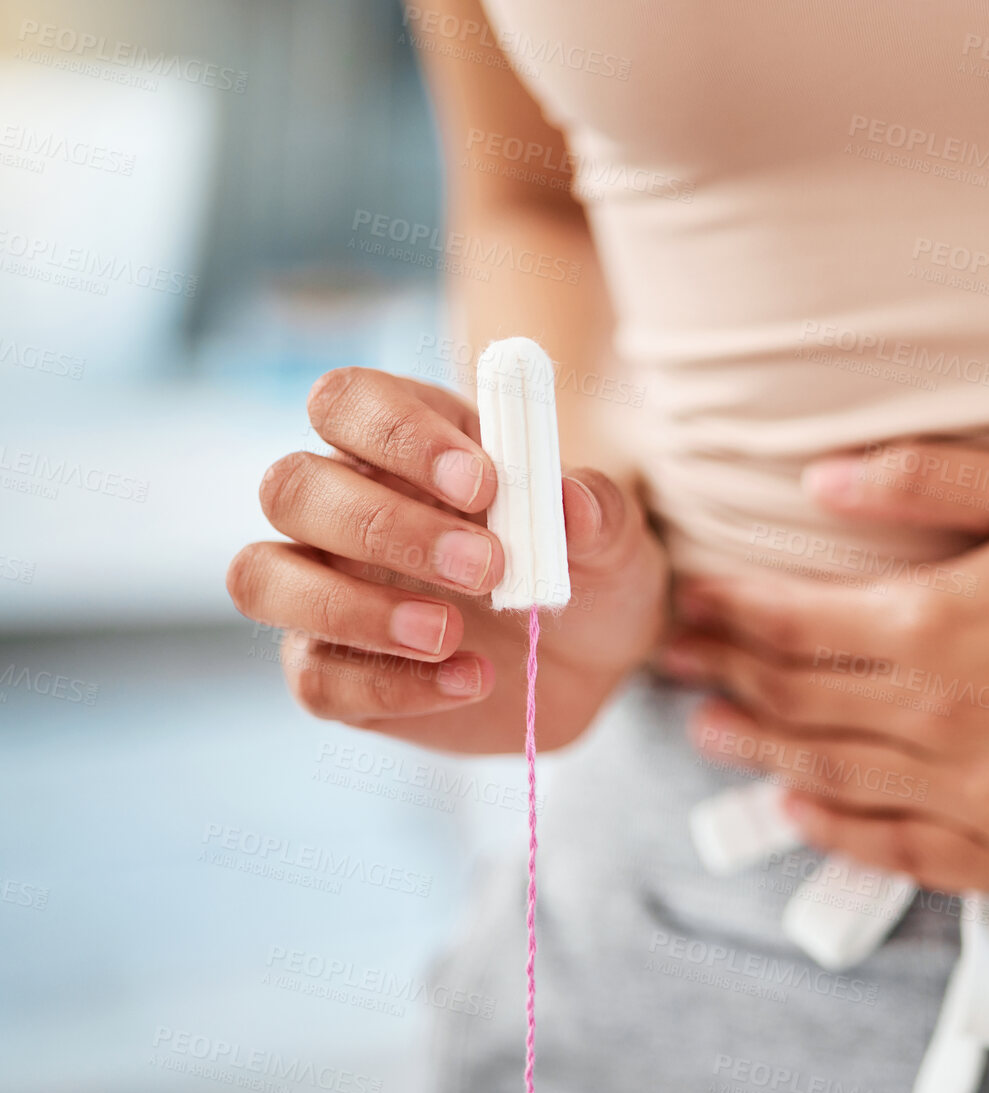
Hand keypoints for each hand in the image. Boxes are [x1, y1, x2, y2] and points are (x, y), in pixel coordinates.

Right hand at [228, 367, 665, 753]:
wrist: (594, 661)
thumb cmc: (587, 568)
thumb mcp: (614, 536)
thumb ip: (596, 509)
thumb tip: (569, 500)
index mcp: (404, 442)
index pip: (348, 401)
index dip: (400, 435)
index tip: (484, 485)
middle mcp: (344, 506)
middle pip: (292, 488)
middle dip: (385, 527)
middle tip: (487, 568)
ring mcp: (326, 589)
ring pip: (263, 579)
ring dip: (354, 608)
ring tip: (453, 631)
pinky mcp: (334, 670)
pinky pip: (315, 677)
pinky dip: (392, 683)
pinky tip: (472, 680)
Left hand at [659, 443, 988, 891]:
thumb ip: (922, 478)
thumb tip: (816, 481)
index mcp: (936, 619)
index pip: (787, 622)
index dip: (721, 613)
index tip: (681, 606)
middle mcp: (941, 716)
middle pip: (796, 702)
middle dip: (722, 679)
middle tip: (673, 670)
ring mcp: (983, 792)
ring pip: (836, 778)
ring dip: (762, 756)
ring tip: (711, 737)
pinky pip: (910, 855)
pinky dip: (845, 837)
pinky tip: (807, 818)